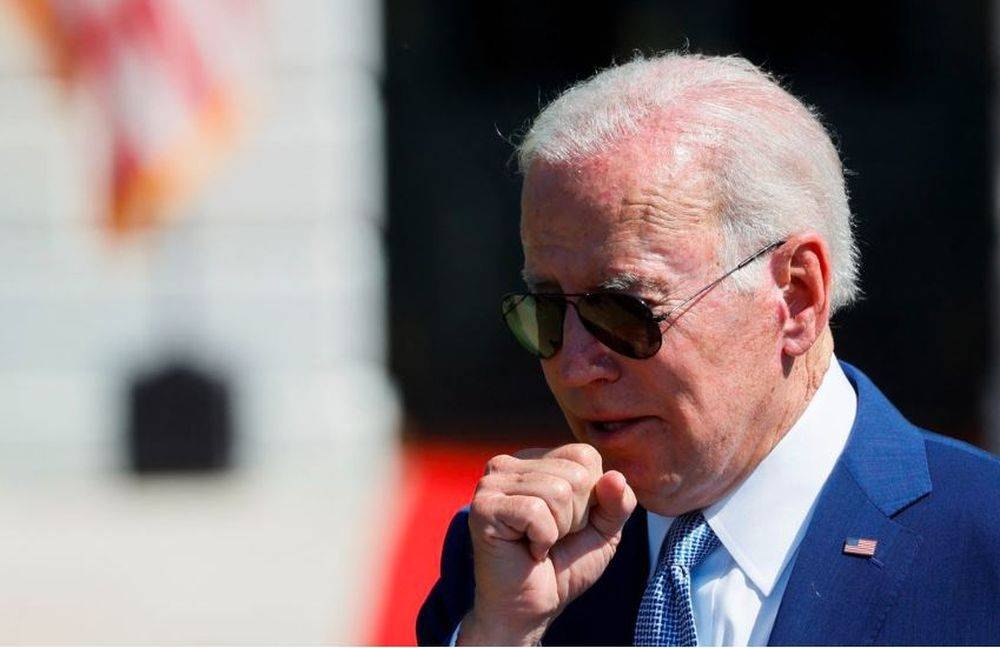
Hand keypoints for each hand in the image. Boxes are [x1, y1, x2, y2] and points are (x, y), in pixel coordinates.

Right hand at [458, 443, 636, 645]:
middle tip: (553, 537)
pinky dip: (542, 540)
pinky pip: (535, 513)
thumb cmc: (564, 565)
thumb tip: (616, 477)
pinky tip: (528, 550)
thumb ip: (618, 502)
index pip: (585, 455)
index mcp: (535, 460)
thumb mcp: (605, 531)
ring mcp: (491, 484)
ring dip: (559, 530)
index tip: (570, 523)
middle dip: (577, 516)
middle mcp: (509, 464)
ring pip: (557, 492)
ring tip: (540, 543)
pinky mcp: (483, 508)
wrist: (530, 609)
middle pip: (575, 474)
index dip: (592, 497)